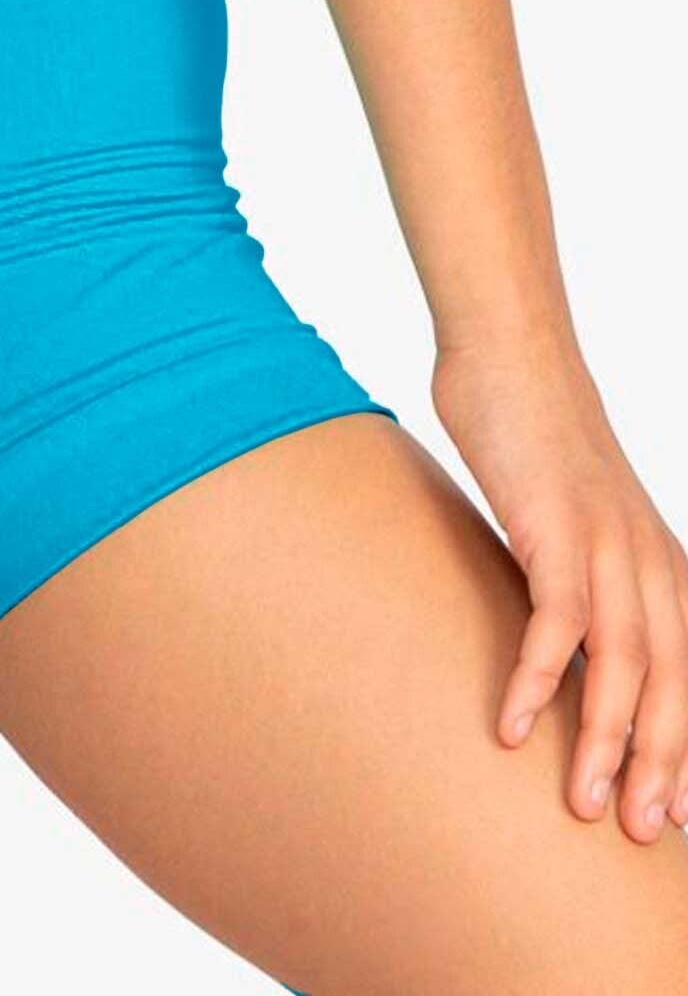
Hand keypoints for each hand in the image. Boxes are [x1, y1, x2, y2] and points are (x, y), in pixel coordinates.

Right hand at [432, 336, 687, 843]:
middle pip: (676, 686)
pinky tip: (515, 725)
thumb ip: (579, 570)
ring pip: (629, 668)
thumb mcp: (573, 515)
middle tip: (635, 831)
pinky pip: (559, 622)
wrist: (514, 355)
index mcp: (662, 563)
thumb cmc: (534, 434)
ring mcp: (609, 545)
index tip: (676, 815)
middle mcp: (651, 561)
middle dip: (662, 767)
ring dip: (609, 744)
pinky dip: (541, 679)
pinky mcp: (556, 530)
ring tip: (582, 804)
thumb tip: (558, 626)